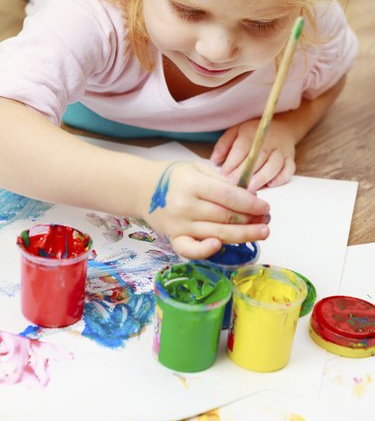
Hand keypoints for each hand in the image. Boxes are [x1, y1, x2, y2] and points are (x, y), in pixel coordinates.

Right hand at [142, 160, 269, 259]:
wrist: (141, 188)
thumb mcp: (197, 168)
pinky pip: (191, 250)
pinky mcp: (174, 238)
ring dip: (243, 235)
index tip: (265, 206)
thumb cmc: (173, 176)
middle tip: (267, 221)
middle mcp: (186, 205)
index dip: (250, 203)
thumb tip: (249, 198)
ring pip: (217, 234)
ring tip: (261, 232)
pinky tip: (220, 246)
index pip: (228, 196)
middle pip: (226, 217)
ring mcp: (179, 224)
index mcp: (193, 184)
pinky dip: (205, 251)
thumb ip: (221, 183)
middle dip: (251, 220)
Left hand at [210, 118, 295, 190]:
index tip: (224, 177)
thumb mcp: (235, 132)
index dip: (232, 164)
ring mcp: (281, 151)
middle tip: (234, 187)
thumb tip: (215, 161)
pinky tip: (270, 185)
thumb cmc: (253, 133)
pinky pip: (289, 169)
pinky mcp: (290, 158)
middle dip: (245, 174)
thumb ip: (223, 145)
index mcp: (252, 134)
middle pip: (257, 158)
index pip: (241, 150)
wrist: (281, 127)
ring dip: (262, 178)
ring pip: (273, 165)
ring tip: (251, 189)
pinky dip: (281, 178)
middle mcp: (268, 142)